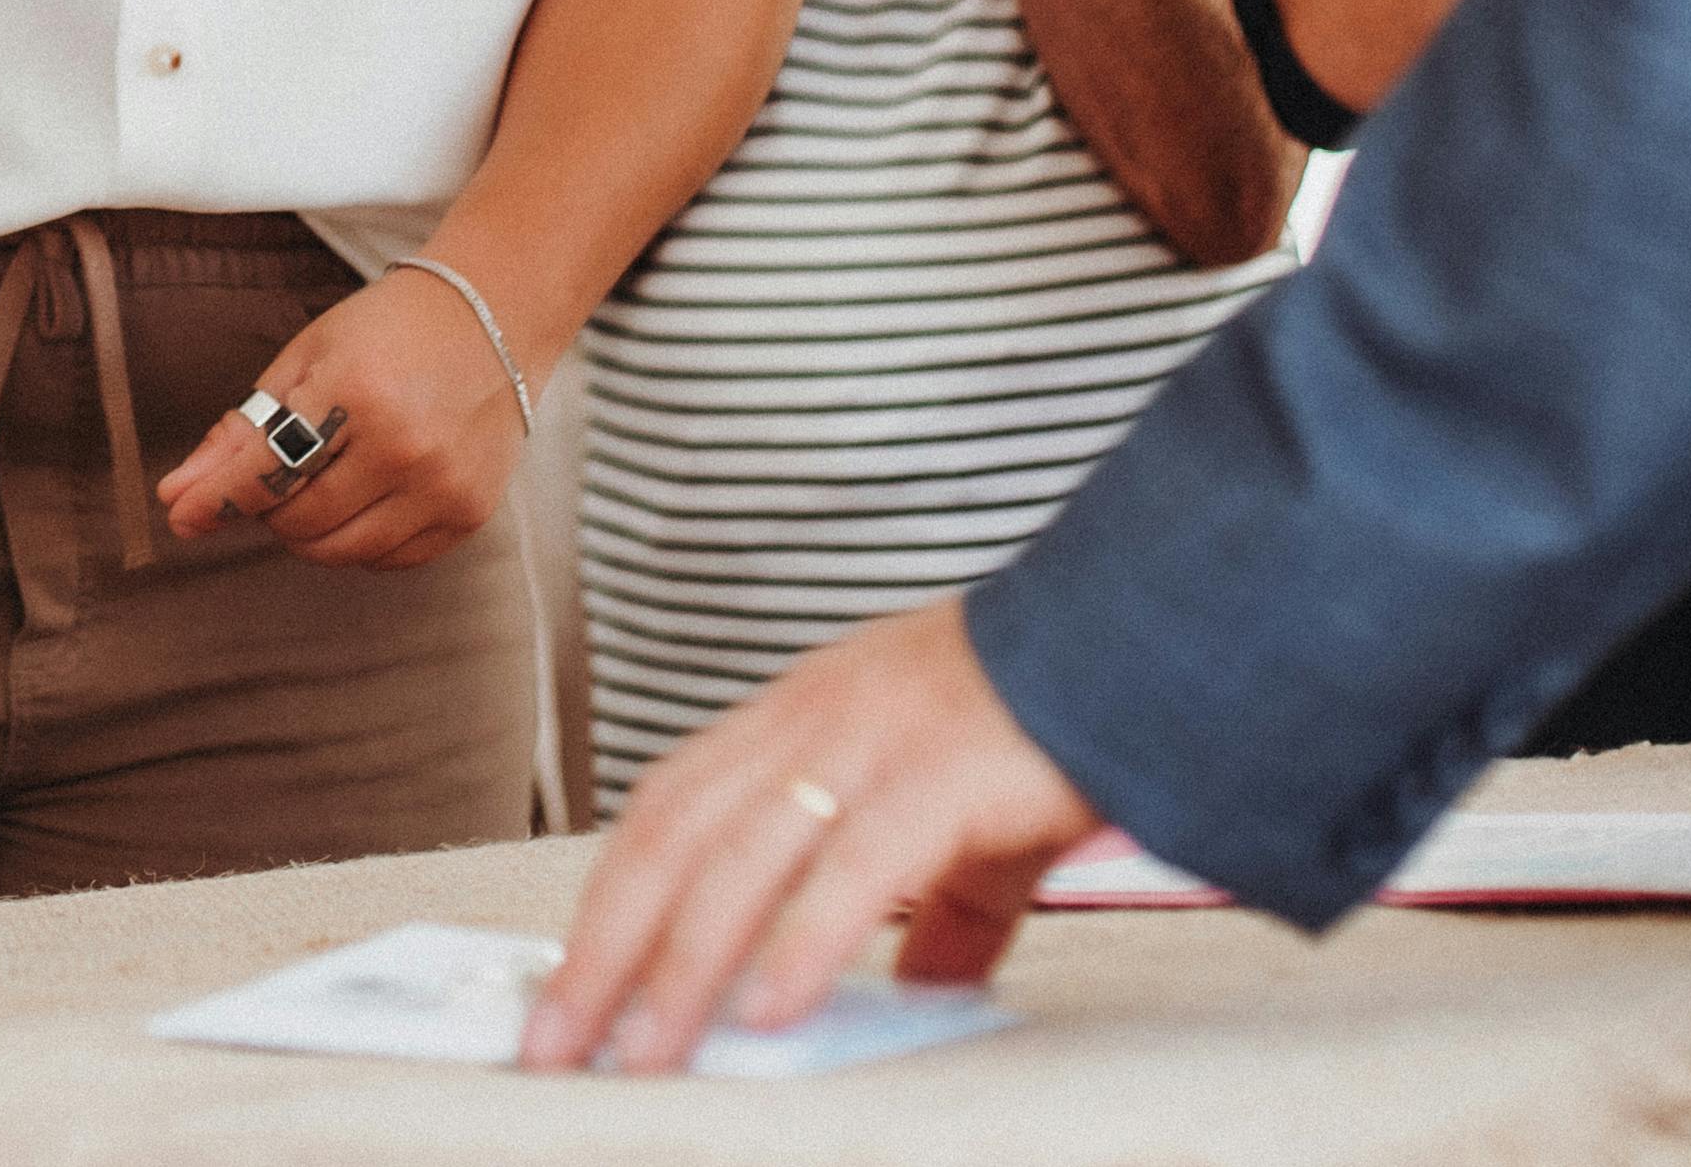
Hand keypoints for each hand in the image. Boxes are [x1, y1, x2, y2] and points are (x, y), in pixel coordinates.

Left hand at [153, 264, 522, 568]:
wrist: (491, 315)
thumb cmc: (385, 331)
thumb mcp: (304, 360)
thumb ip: (240, 433)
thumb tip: (176, 497)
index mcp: (355, 391)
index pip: (266, 470)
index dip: (215, 500)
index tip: (179, 516)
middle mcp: (405, 446)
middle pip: (300, 521)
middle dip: (269, 507)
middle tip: (278, 470)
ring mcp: (443, 485)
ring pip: (342, 551)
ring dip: (309, 531)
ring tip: (318, 481)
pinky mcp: (470, 513)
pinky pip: (390, 560)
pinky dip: (359, 542)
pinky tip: (363, 497)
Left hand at [521, 599, 1099, 1071]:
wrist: (1134, 634)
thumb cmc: (1041, 720)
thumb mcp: (960, 818)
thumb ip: (934, 911)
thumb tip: (921, 994)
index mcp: (797, 718)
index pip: (666, 807)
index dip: (607, 897)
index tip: (566, 980)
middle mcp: (809, 721)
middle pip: (669, 841)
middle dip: (602, 951)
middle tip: (556, 1044)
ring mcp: (868, 743)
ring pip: (738, 863)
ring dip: (677, 970)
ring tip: (642, 1055)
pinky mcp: (941, 777)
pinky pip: (853, 870)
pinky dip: (802, 945)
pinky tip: (769, 1013)